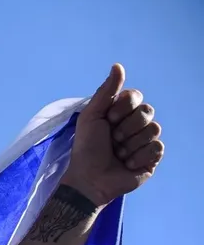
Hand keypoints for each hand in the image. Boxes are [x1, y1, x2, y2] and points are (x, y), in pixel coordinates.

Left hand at [60, 64, 163, 206]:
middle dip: (126, 127)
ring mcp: (145, 141)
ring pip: (154, 129)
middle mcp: (135, 124)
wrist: (89, 178)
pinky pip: (157, 147)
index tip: (108, 120)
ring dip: (131, 144)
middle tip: (112, 140)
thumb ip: (106, 92)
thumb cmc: (86, 148)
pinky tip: (127, 164)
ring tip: (118, 154)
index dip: (123, 108)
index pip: (135, 96)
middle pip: (147, 111)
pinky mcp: (152, 158)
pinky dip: (139, 156)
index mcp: (121, 112)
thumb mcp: (91, 116)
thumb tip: (118, 66)